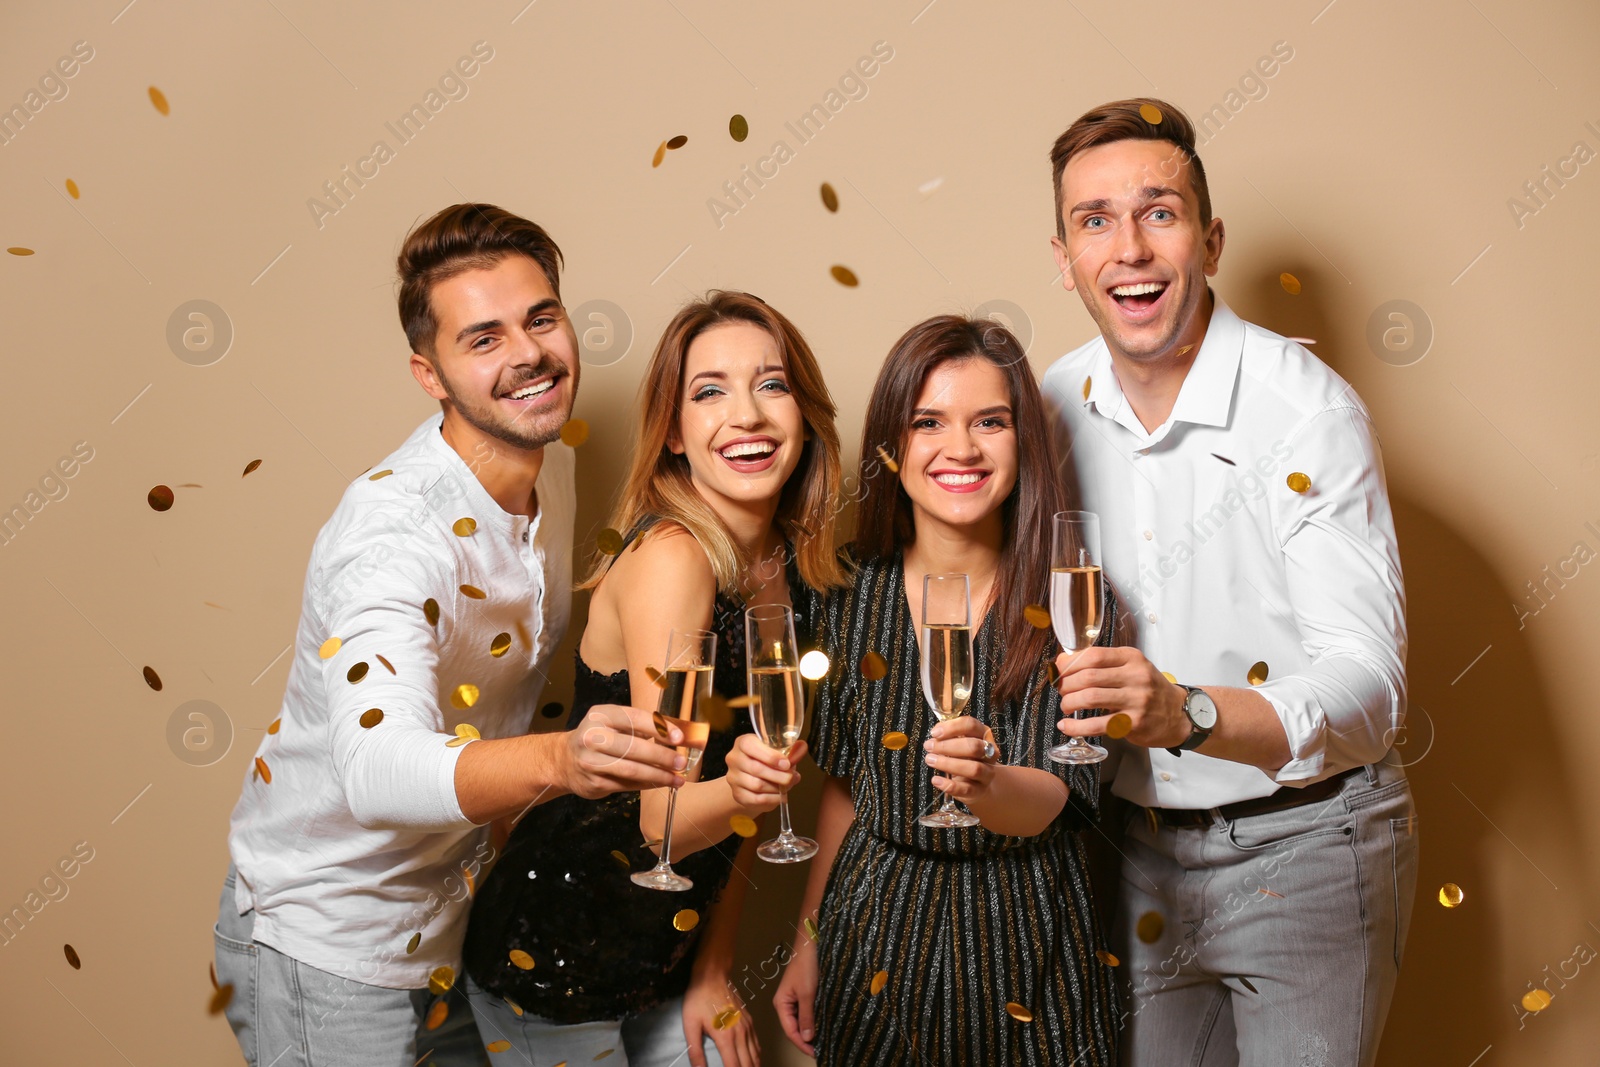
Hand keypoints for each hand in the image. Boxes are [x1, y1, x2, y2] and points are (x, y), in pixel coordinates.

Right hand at [561, 704, 686, 799]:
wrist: (564, 761)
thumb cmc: (599, 738)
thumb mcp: (613, 723)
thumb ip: (640, 726)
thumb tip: (676, 735)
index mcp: (601, 715)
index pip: (634, 718)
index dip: (658, 728)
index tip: (679, 737)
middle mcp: (593, 736)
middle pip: (633, 747)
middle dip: (661, 756)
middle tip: (681, 762)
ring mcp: (591, 761)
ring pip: (631, 770)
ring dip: (658, 775)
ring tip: (676, 779)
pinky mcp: (594, 783)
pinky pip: (626, 785)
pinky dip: (647, 784)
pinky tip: (661, 783)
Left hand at [683, 968, 758, 1066]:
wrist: (712, 975)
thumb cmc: (698, 998)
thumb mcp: (690, 1025)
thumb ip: (696, 1051)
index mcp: (726, 1037)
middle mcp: (740, 1034)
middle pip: (749, 1064)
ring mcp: (747, 1027)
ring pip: (756, 1055)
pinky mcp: (749, 1021)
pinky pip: (757, 1044)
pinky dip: (757, 1057)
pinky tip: (753, 1062)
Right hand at [726, 735, 804, 812]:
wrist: (752, 779)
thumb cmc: (766, 761)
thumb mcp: (778, 751)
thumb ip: (791, 750)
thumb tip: (802, 747)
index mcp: (743, 742)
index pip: (751, 746)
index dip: (770, 756)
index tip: (787, 764)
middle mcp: (734, 759)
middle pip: (756, 768)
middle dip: (779, 775)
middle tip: (792, 777)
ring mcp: (734, 778)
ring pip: (757, 785)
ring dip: (776, 787)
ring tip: (788, 786)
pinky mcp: (738, 794)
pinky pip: (756, 799)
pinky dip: (772, 799)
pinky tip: (780, 795)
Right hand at [774, 936, 817, 1055]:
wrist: (811, 944)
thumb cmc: (806, 965)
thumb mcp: (807, 993)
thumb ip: (807, 1016)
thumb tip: (807, 1038)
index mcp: (781, 1004)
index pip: (790, 1031)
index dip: (801, 1044)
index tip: (815, 1053)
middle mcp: (785, 1003)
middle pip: (794, 1027)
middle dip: (806, 1040)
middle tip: (821, 1050)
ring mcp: (794, 998)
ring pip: (800, 1021)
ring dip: (810, 1031)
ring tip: (822, 1041)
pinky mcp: (802, 994)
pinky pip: (806, 1012)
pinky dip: (812, 1020)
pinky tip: (821, 1026)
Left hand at [923, 718, 999, 800]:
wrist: (981, 784)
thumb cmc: (966, 758)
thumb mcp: (960, 742)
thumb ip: (949, 734)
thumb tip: (937, 731)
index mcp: (984, 735)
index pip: (971, 726)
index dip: (953, 728)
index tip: (935, 733)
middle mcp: (989, 753)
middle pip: (974, 747)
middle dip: (948, 746)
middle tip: (929, 746)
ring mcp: (987, 773)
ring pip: (974, 768)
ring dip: (948, 764)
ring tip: (930, 760)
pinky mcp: (980, 791)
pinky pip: (966, 789)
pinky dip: (950, 785)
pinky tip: (936, 780)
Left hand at [1054, 647, 1188, 749]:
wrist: (1179, 714)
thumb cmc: (1149, 689)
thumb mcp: (1132, 667)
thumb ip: (1103, 664)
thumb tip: (1063, 662)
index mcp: (1132, 658)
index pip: (1093, 655)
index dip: (1069, 663)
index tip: (1058, 670)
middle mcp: (1136, 676)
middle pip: (1088, 676)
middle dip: (1066, 684)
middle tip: (1061, 690)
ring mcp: (1136, 700)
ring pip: (1090, 698)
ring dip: (1069, 702)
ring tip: (1066, 706)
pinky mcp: (1133, 723)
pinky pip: (1097, 724)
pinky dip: (1076, 726)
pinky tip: (1067, 725)